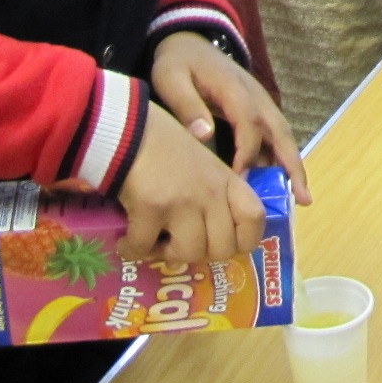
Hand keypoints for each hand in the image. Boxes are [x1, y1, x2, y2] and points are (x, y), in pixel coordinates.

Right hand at [117, 103, 255, 265]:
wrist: (127, 128)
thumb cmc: (164, 144)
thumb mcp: (203, 164)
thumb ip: (214, 191)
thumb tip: (212, 231)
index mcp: (227, 180)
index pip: (255, 219)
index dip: (244, 240)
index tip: (222, 243)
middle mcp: (211, 192)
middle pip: (223, 248)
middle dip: (199, 254)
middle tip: (180, 244)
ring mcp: (184, 201)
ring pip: (188, 253)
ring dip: (167, 254)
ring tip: (154, 241)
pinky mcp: (152, 207)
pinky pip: (145, 247)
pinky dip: (132, 249)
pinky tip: (126, 241)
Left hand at [150, 31, 309, 204]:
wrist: (189, 42)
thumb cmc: (178, 64)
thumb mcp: (171, 79)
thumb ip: (187, 106)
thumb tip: (205, 135)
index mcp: (234, 90)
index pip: (249, 125)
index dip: (247, 154)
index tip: (239, 181)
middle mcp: (256, 97)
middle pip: (281, 131)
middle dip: (292, 164)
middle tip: (302, 197)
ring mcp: (261, 102)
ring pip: (283, 135)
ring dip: (293, 164)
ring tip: (301, 197)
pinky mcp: (258, 109)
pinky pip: (274, 135)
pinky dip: (282, 158)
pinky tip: (281, 183)